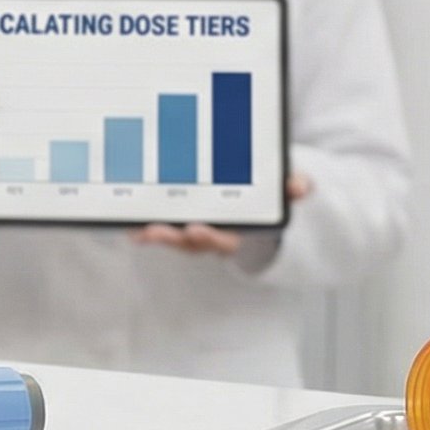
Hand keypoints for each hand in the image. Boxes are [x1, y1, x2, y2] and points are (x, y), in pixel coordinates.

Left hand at [135, 172, 314, 255]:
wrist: (261, 192)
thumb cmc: (272, 191)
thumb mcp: (287, 186)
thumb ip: (295, 186)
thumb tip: (301, 187)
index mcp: (241, 230)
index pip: (224, 239)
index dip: (209, 237)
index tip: (195, 229)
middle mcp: (215, 235)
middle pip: (190, 243)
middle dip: (172, 239)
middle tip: (153, 232)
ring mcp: (195, 229)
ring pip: (173, 236)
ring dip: (154, 234)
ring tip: (137, 229)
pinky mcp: (179, 221)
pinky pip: (161, 226)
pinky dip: (145, 224)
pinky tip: (128, 221)